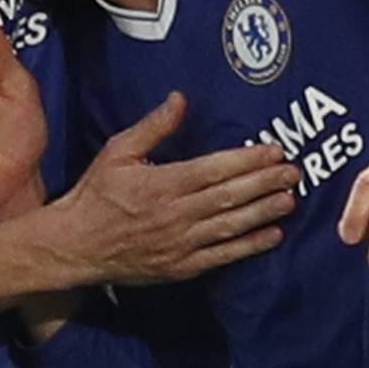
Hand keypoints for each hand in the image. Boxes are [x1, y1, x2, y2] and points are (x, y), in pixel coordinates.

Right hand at [42, 94, 298, 283]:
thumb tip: (180, 99)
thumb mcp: (117, 152)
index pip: (214, 169)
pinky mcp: (181, 267)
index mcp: (161, 183)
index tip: (274, 151)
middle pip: (230, 196)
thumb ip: (153, 127)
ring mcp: (180, 244)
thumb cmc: (95, 195)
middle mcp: (175, 214)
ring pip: (231, 226)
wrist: (74, 246)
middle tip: (294, 173)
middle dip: (265, 183)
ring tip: (290, 200)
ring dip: (263, 212)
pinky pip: (222, 257)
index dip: (247, 160)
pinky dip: (249, 246)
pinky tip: (271, 235)